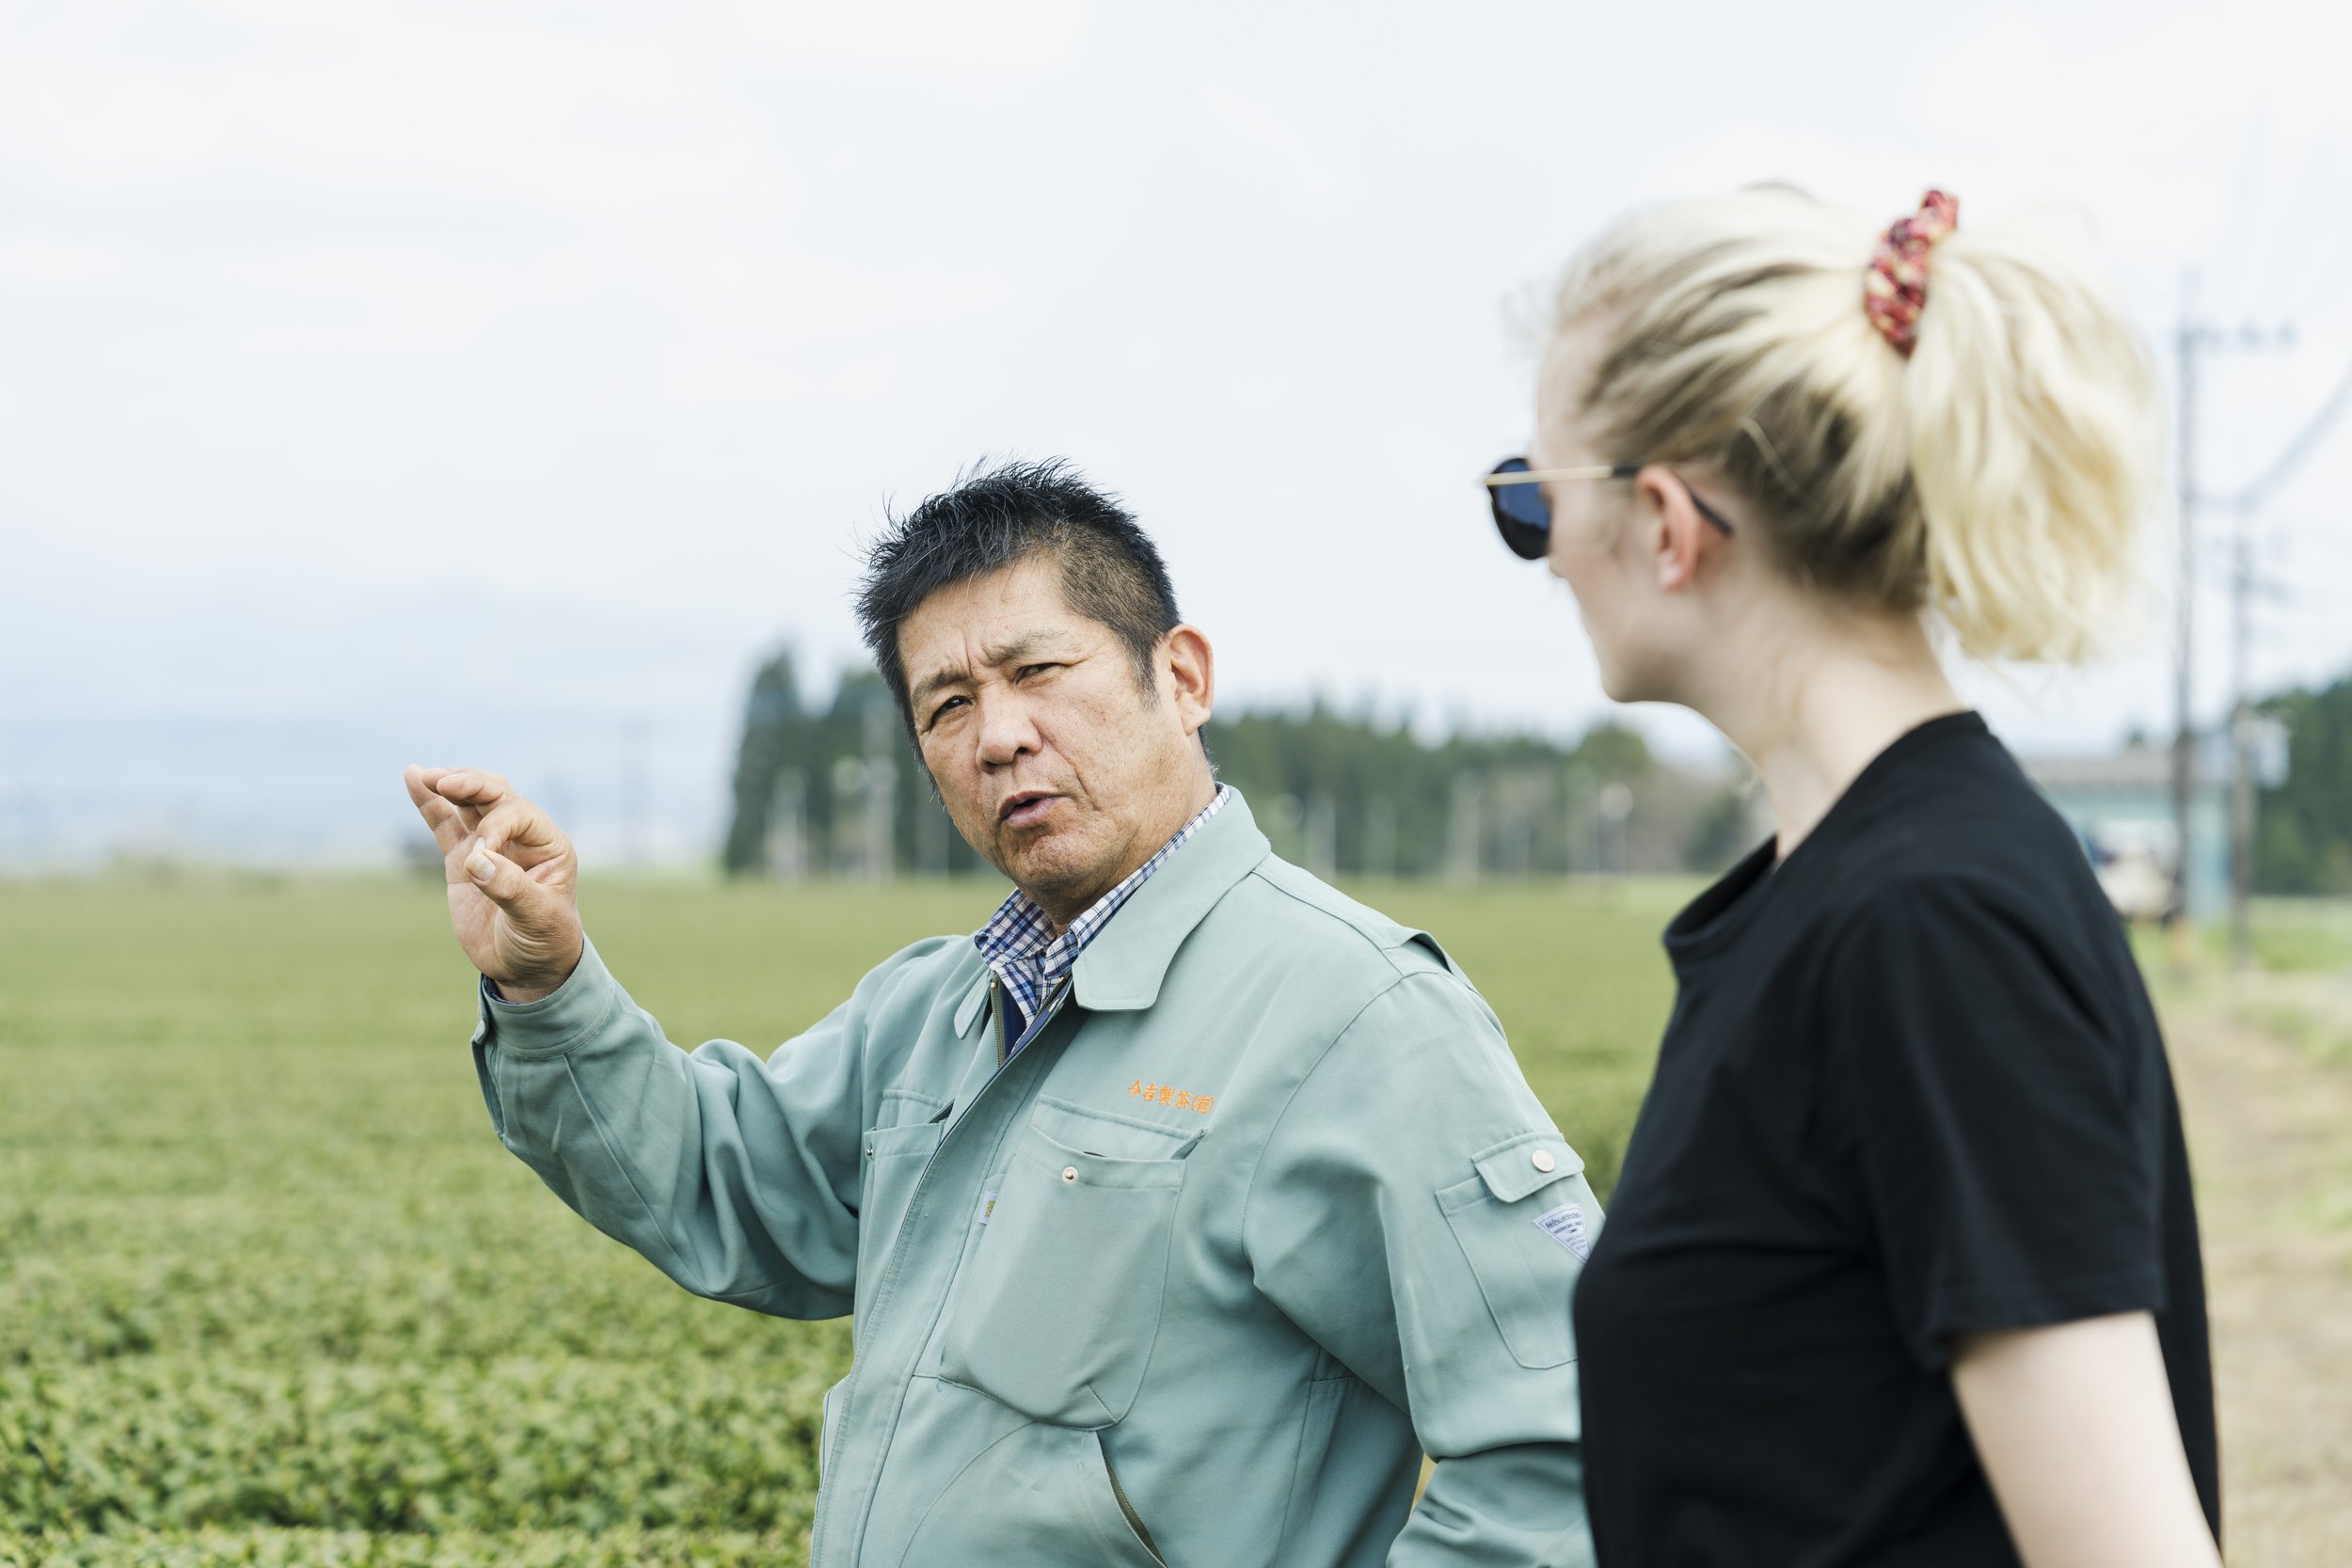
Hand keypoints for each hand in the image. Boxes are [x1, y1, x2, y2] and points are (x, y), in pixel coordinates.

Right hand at [403, 765, 584, 1000]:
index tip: (478, 856)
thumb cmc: (544, 941)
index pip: (518, 815)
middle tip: (445, 782)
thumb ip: (510, 888)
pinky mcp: (463, 860)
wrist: (526, 968)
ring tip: (425, 774)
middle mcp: (520, 838)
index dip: (495, 826)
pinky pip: (445, 825)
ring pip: (471, 804)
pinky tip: (413, 777)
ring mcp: (490, 846)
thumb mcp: (536, 918)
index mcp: (548, 845)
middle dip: (471, 785)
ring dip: (449, 786)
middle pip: (496, 796)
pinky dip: (430, 804)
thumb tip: (476, 860)